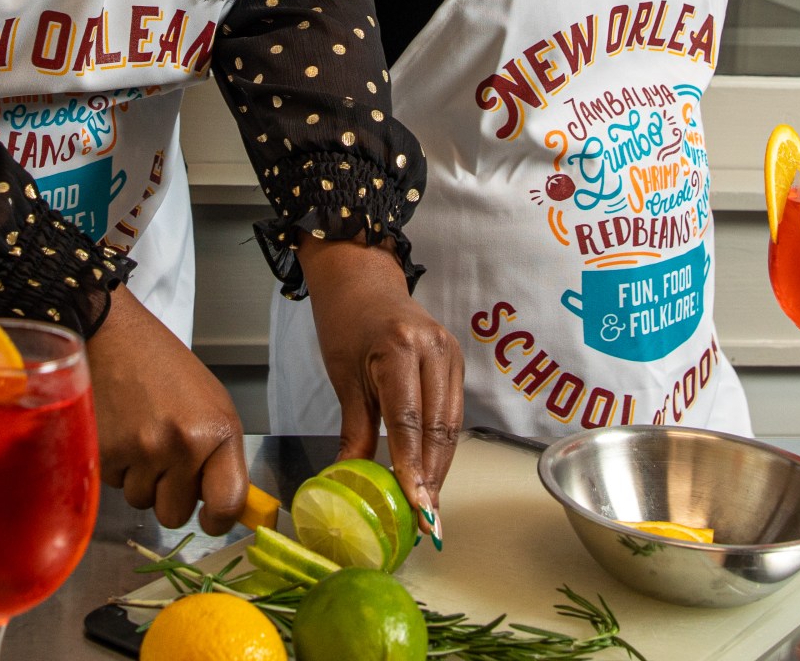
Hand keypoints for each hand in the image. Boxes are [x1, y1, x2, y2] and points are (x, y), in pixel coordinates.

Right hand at [86, 288, 248, 533]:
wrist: (112, 334)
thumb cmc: (164, 365)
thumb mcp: (210, 402)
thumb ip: (219, 454)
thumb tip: (223, 506)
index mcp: (218, 430)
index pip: (228, 503)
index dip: (219, 521)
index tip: (210, 519)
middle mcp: (183, 445)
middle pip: (175, 514)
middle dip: (168, 495)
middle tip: (163, 460)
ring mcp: (142, 451)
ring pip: (141, 501)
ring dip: (139, 479)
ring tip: (138, 435)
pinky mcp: (105, 453)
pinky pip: (114, 485)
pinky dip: (115, 465)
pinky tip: (118, 430)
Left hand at [299, 236, 464, 518]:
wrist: (363, 281)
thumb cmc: (346, 324)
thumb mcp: (343, 377)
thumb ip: (355, 430)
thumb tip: (350, 481)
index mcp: (398, 348)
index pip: (409, 421)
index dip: (413, 468)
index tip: (415, 507)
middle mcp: (432, 348)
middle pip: (438, 427)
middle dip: (432, 476)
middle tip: (425, 519)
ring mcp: (450, 352)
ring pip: (452, 424)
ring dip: (441, 466)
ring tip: (428, 504)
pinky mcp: (456, 359)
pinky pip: (453, 411)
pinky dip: (443, 444)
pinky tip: (432, 470)